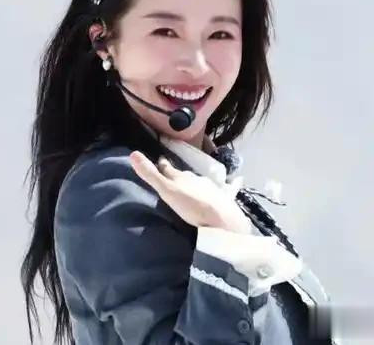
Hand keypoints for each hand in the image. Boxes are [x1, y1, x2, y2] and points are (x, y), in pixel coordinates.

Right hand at [129, 151, 252, 234]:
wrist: (221, 219)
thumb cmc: (191, 206)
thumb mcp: (167, 192)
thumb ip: (151, 175)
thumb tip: (133, 153)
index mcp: (181, 177)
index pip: (167, 168)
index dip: (162, 165)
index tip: (159, 160)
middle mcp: (196, 178)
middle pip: (185, 175)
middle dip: (179, 175)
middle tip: (174, 176)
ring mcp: (212, 186)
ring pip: (202, 181)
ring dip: (197, 182)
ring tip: (194, 183)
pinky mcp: (226, 196)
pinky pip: (231, 186)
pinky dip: (234, 182)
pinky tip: (239, 179)